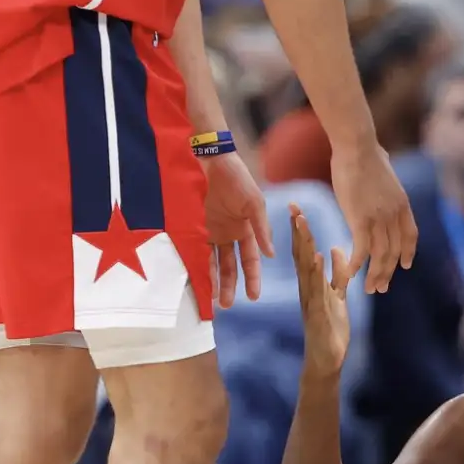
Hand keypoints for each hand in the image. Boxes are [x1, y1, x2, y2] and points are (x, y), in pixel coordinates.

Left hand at [203, 151, 272, 307]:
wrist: (207, 158)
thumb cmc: (235, 177)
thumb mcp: (254, 202)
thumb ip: (261, 228)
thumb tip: (271, 255)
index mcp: (245, 230)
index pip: (250, 260)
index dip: (253, 279)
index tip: (253, 297)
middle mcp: (228, 234)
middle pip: (230, 266)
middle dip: (229, 286)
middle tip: (226, 305)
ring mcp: (209, 231)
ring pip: (211, 263)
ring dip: (211, 281)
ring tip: (210, 299)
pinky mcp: (192, 226)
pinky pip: (194, 250)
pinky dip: (196, 265)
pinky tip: (196, 279)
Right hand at [291, 203, 349, 379]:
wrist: (327, 360)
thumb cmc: (331, 330)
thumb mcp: (338, 297)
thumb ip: (337, 275)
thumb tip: (336, 250)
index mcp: (311, 285)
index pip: (305, 253)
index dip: (301, 231)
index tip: (297, 209)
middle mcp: (307, 290)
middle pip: (301, 256)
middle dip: (299, 232)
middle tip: (294, 207)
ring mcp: (311, 301)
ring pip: (306, 269)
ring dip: (305, 246)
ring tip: (302, 225)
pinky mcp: (318, 313)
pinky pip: (318, 290)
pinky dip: (317, 274)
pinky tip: (318, 259)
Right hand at [330, 142, 418, 293]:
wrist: (356, 146)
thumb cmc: (365, 152)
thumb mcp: (383, 164)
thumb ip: (385, 170)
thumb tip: (383, 159)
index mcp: (402, 204)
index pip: (410, 236)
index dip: (408, 253)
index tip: (404, 266)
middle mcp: (394, 215)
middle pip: (394, 251)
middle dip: (388, 272)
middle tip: (381, 287)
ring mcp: (379, 218)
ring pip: (380, 255)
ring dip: (375, 275)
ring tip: (370, 288)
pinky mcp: (360, 219)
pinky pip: (361, 249)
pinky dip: (357, 263)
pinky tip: (352, 274)